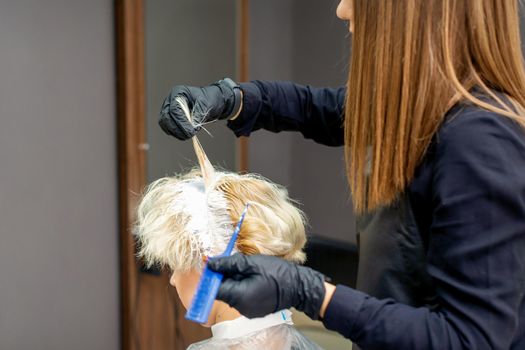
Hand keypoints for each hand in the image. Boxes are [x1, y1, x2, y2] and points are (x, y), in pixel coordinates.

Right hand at [159, 78, 241, 139]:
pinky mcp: (170, 118)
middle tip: (189, 135)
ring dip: (176, 132)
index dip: (181, 122)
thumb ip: (198, 114)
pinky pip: (168, 128)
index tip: (191, 131)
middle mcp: (170, 100)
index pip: (174, 110)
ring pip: (165, 124)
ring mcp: (168, 109)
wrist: (210, 101)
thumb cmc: (208, 99)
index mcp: (178, 92)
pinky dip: (176, 133)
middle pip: (166, 117)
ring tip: (189, 135)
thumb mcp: (206, 104)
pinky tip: (185, 134)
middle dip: (177, 129)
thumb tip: (192, 126)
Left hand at [207, 254, 326, 319]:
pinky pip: (242, 298)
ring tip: (248, 269)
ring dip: (234, 281)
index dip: (212, 276)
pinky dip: (243, 287)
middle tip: (235, 262)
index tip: (214, 263)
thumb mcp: (252, 263)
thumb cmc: (278, 273)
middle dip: (225, 276)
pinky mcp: (254, 310)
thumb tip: (211, 263)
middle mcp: (241, 308)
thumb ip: (229, 264)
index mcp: (239, 297)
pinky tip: (253, 277)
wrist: (300, 286)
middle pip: (223, 291)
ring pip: (232, 294)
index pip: (215, 289)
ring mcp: (248, 311)